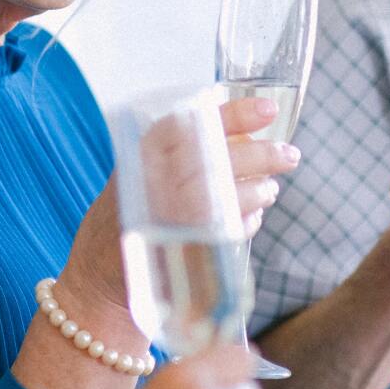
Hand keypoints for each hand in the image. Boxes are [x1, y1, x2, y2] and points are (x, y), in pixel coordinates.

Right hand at [54, 97, 299, 331]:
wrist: (100, 279)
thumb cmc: (129, 219)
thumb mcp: (139, 175)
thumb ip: (177, 155)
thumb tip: (240, 133)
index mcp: (140, 158)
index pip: (188, 125)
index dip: (232, 115)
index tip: (268, 109)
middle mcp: (148, 187)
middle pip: (214, 162)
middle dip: (260, 156)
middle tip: (289, 155)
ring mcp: (161, 223)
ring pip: (223, 199)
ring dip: (256, 191)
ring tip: (269, 189)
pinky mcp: (176, 255)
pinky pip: (224, 235)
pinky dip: (246, 223)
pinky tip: (252, 218)